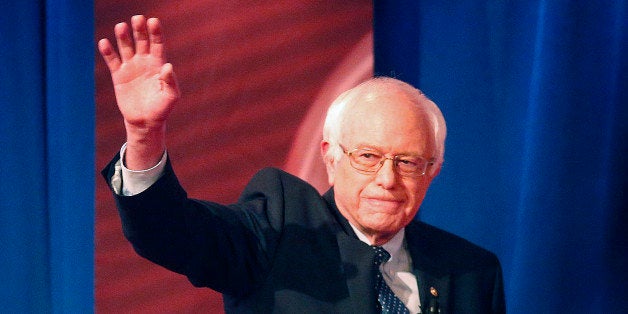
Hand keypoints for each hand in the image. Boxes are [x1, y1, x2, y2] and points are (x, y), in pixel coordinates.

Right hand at [99, 15, 179, 168]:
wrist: (145, 122)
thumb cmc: (161, 109)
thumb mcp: (171, 97)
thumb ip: (170, 82)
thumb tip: (168, 66)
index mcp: (158, 64)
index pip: (157, 44)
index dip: (155, 32)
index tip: (153, 21)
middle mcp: (144, 62)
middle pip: (141, 41)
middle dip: (139, 30)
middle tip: (137, 18)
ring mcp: (131, 67)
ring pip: (126, 47)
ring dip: (123, 36)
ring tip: (121, 26)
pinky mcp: (119, 76)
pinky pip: (112, 61)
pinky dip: (108, 52)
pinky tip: (104, 42)